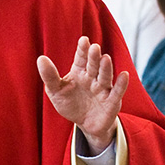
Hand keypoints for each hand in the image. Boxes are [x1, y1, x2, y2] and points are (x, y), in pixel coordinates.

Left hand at [37, 36, 128, 151]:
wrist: (84, 124)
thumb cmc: (70, 103)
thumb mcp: (55, 91)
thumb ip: (49, 76)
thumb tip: (40, 58)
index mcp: (79, 71)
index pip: (81, 58)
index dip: (82, 50)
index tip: (83, 40)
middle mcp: (93, 77)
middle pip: (94, 66)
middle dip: (94, 57)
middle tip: (94, 47)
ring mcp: (103, 89)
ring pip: (105, 77)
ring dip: (106, 68)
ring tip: (105, 59)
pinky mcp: (112, 102)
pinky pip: (117, 92)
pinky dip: (121, 84)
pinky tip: (124, 75)